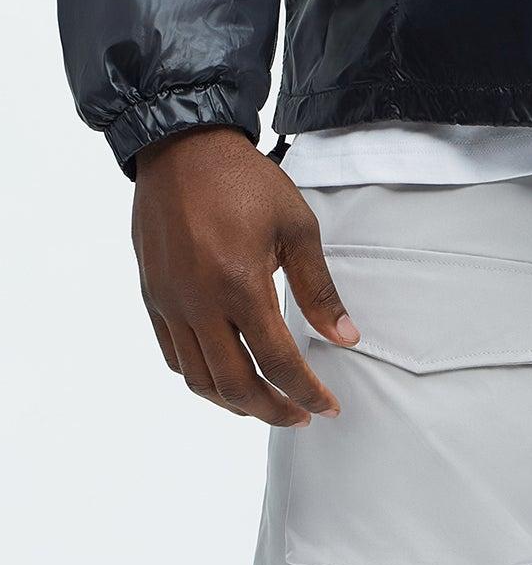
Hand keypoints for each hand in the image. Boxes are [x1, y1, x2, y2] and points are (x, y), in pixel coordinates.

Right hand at [131, 124, 361, 425]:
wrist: (183, 149)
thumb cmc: (244, 181)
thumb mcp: (296, 225)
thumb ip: (318, 288)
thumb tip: (345, 337)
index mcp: (240, 285)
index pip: (277, 362)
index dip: (306, 392)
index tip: (327, 406)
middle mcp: (199, 304)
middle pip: (235, 386)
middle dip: (273, 410)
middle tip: (300, 416)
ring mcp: (171, 304)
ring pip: (200, 380)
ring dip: (236, 403)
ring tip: (267, 403)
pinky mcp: (153, 298)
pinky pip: (174, 356)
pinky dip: (201, 378)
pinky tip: (224, 375)